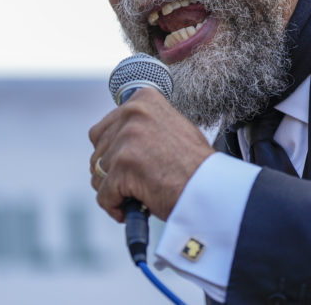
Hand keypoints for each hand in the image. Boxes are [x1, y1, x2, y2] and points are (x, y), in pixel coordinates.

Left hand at [89, 88, 214, 221]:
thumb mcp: (170, 128)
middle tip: (131, 184)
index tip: (128, 166)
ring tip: (135, 195)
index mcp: (143, 100)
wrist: (212, 189)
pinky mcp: (123, 166)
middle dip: (110, 172)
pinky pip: (103, 194)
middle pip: (98, 151)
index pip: (103, 129)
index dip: (113, 154)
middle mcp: (133, 114)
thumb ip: (142, 126)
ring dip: (113, 189)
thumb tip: (114, 137)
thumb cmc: (195, 166)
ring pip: (98, 173)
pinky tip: (128, 210)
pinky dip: (113, 206)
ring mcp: (126, 139)